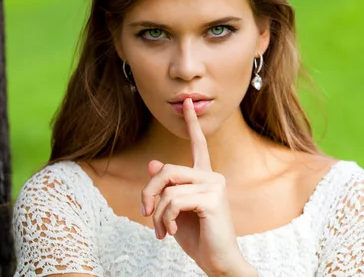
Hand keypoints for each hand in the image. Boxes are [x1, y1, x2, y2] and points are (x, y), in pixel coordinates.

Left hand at [141, 98, 255, 276]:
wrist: (218, 262)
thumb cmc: (198, 238)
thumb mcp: (174, 211)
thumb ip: (166, 188)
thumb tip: (153, 163)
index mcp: (205, 177)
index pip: (198, 145)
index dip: (192, 123)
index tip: (187, 103)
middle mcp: (212, 176)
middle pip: (167, 170)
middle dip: (148, 192)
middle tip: (145, 213)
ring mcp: (214, 185)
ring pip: (168, 187)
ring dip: (157, 213)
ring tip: (162, 230)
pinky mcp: (212, 198)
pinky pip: (174, 201)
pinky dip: (165, 219)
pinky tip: (171, 233)